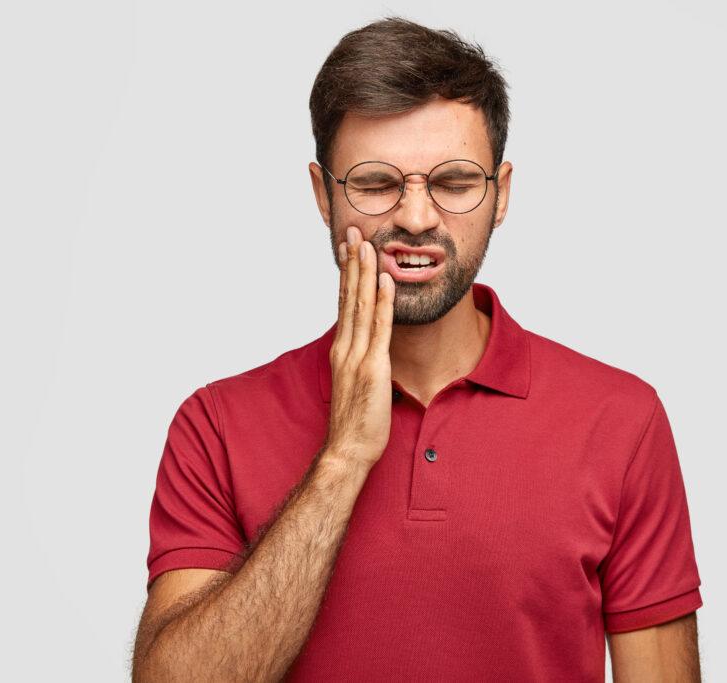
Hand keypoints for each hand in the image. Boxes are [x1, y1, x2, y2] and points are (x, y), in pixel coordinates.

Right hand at [323, 226, 394, 468]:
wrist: (347, 450)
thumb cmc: (354, 423)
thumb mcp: (355, 385)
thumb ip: (360, 362)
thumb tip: (369, 350)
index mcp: (341, 349)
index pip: (343, 302)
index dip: (346, 273)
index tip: (348, 248)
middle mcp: (345, 347)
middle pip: (348, 296)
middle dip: (352, 262)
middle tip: (353, 231)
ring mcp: (357, 356)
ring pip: (360, 305)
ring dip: (365, 272)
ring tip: (367, 244)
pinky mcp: (373, 368)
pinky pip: (379, 328)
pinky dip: (382, 302)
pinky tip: (385, 280)